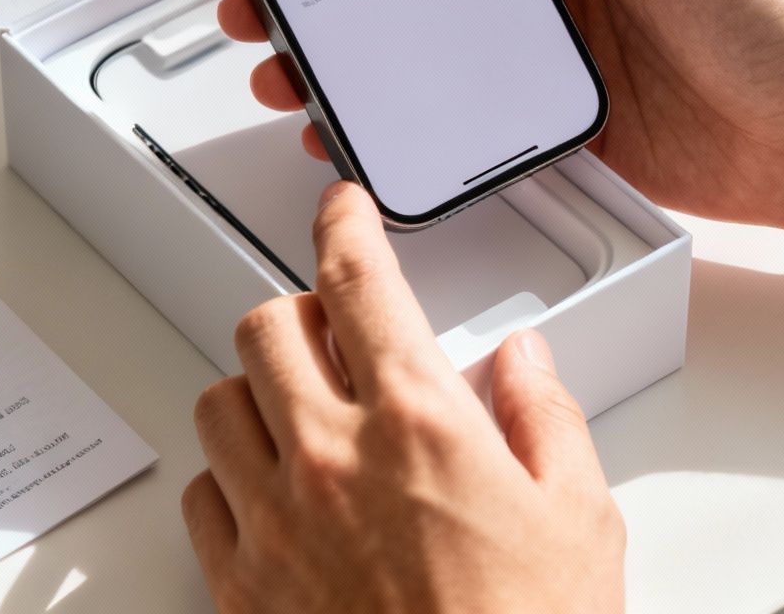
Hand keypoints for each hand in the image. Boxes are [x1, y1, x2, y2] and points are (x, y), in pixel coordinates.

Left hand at [184, 182, 624, 613]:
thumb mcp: (581, 521)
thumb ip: (545, 419)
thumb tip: (524, 361)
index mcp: (420, 422)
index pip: (358, 278)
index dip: (344, 223)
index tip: (341, 208)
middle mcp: (332, 456)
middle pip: (268, 326)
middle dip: (301, 315)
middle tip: (336, 336)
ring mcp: (276, 520)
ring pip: (220, 401)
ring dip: (259, 393)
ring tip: (304, 416)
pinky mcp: (240, 586)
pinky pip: (202, 495)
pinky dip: (230, 480)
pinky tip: (276, 497)